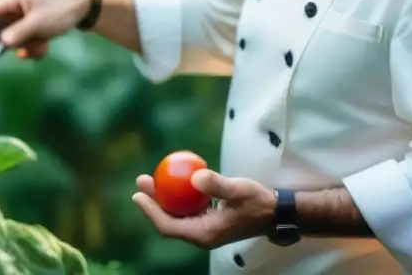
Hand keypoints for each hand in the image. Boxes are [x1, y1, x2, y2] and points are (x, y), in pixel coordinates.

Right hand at [0, 0, 89, 59]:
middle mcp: (14, 3)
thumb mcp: (39, 24)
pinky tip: (44, 45)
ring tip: (43, 44)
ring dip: (27, 46)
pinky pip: (21, 39)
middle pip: (1, 30)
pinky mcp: (27, 22)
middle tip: (33, 43)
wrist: (82, 9)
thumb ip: (19, 34)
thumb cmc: (61, 10)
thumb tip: (2, 44)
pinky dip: (32, 46)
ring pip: (12, 38)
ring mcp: (20, 13)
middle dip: (16, 42)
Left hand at [132, 169, 276, 249]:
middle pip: (169, 220)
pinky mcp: (210, 220)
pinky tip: (175, 180)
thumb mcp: (238, 190)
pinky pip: (188, 209)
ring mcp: (205, 228)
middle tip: (141, 179)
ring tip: (152, 177)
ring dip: (164, 198)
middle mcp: (201, 234)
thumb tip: (195, 176)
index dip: (150, 211)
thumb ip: (217, 184)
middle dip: (152, 202)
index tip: (137, 194)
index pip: (168, 226)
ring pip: (177, 214)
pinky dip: (179, 197)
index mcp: (204, 234)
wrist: (274, 212)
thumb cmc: (257, 202)